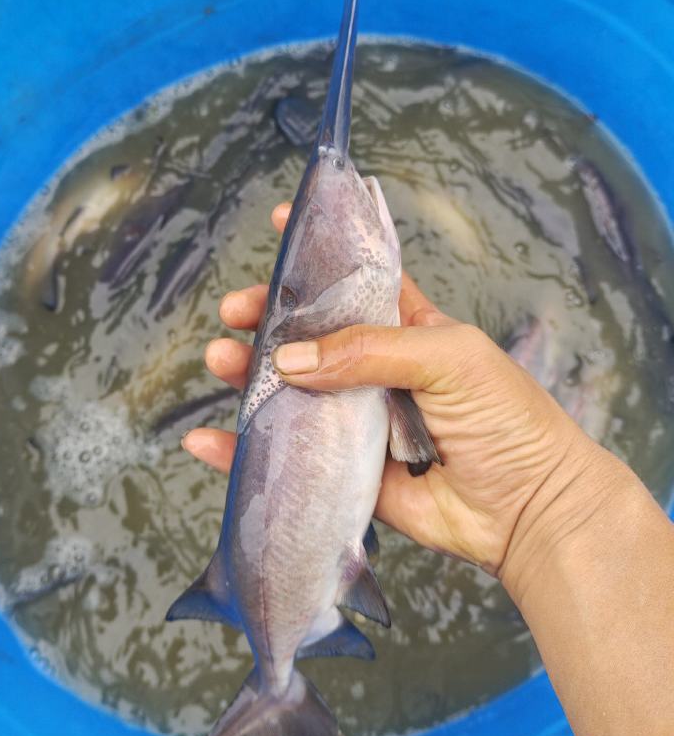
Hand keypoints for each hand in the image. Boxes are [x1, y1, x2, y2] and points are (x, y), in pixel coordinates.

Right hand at [183, 204, 621, 586]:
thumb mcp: (447, 359)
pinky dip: (242, 451)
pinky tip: (207, 440)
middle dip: (266, 320)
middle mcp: (376, 370)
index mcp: (407, 328)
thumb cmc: (505, 418)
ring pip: (290, 393)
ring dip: (248, 376)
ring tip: (219, 361)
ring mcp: (357, 422)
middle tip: (233, 314)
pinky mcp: (346, 472)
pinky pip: (287, 457)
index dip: (319, 255)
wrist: (528, 510)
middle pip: (308, 337)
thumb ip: (368, 351)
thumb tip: (290, 359)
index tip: (278, 225)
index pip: (355, 280)